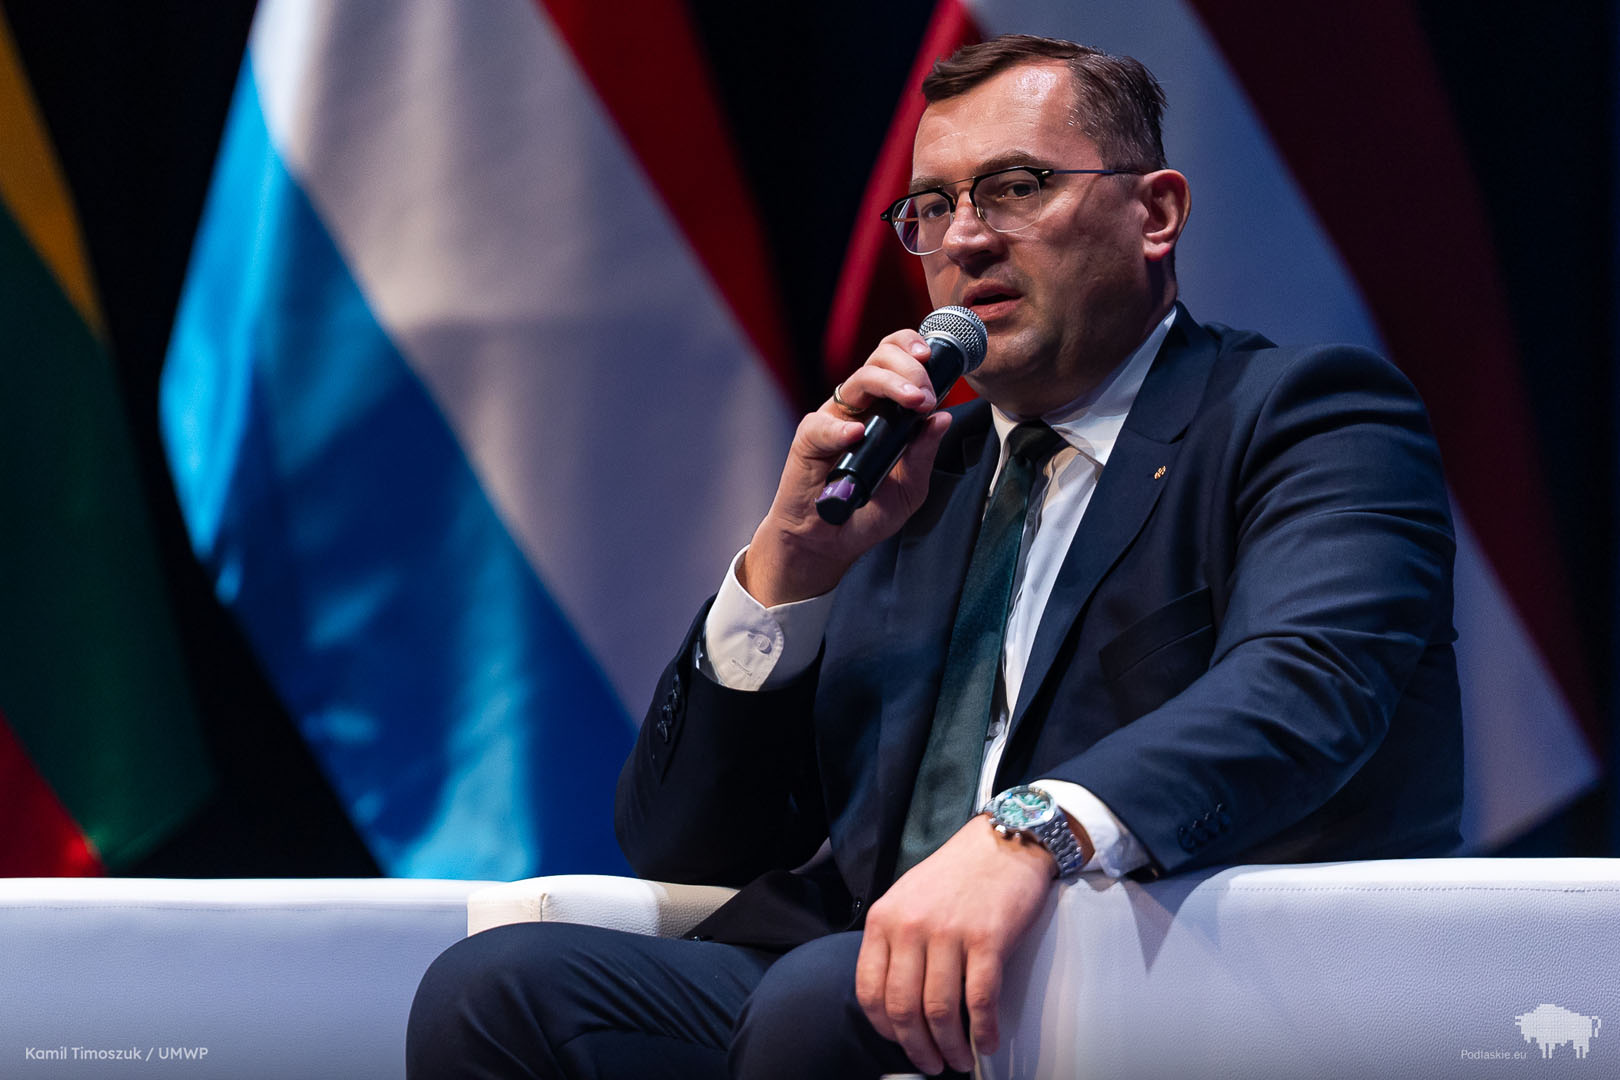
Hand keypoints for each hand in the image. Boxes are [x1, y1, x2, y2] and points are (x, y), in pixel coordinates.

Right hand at [739, 331, 951, 606]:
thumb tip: (942, 418)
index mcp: (884, 410)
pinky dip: (840, 429)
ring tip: (914, 403)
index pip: (897, 362)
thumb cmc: (867, 512)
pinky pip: (822, 425)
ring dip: (891, 384)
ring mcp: (834, 421)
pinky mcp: (808, 441)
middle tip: (927, 394)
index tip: (934, 360)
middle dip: (910, 367)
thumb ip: (924, 455)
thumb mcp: (909, 489)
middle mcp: (859, 408)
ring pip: (859, 379)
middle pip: (881, 360)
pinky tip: (857, 436)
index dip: (913, 350)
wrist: (830, 543)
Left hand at [854, 817, 1056, 1074]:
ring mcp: (949, 932)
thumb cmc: (957, 872)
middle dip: (917, 1047)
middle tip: (931, 1063)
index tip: (899, 1041)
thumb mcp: (907, 897)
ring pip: (940, 1010)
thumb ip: (894, 939)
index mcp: (885, 918)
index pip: (869, 990)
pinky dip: (984, 1030)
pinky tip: (987, 1041)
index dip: (884, 1028)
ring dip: (950, 1047)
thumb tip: (895, 996)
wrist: (1005, 841)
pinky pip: (980, 1000)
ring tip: (959, 1060)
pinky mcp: (987, 938)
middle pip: (903, 1008)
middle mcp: (911, 926)